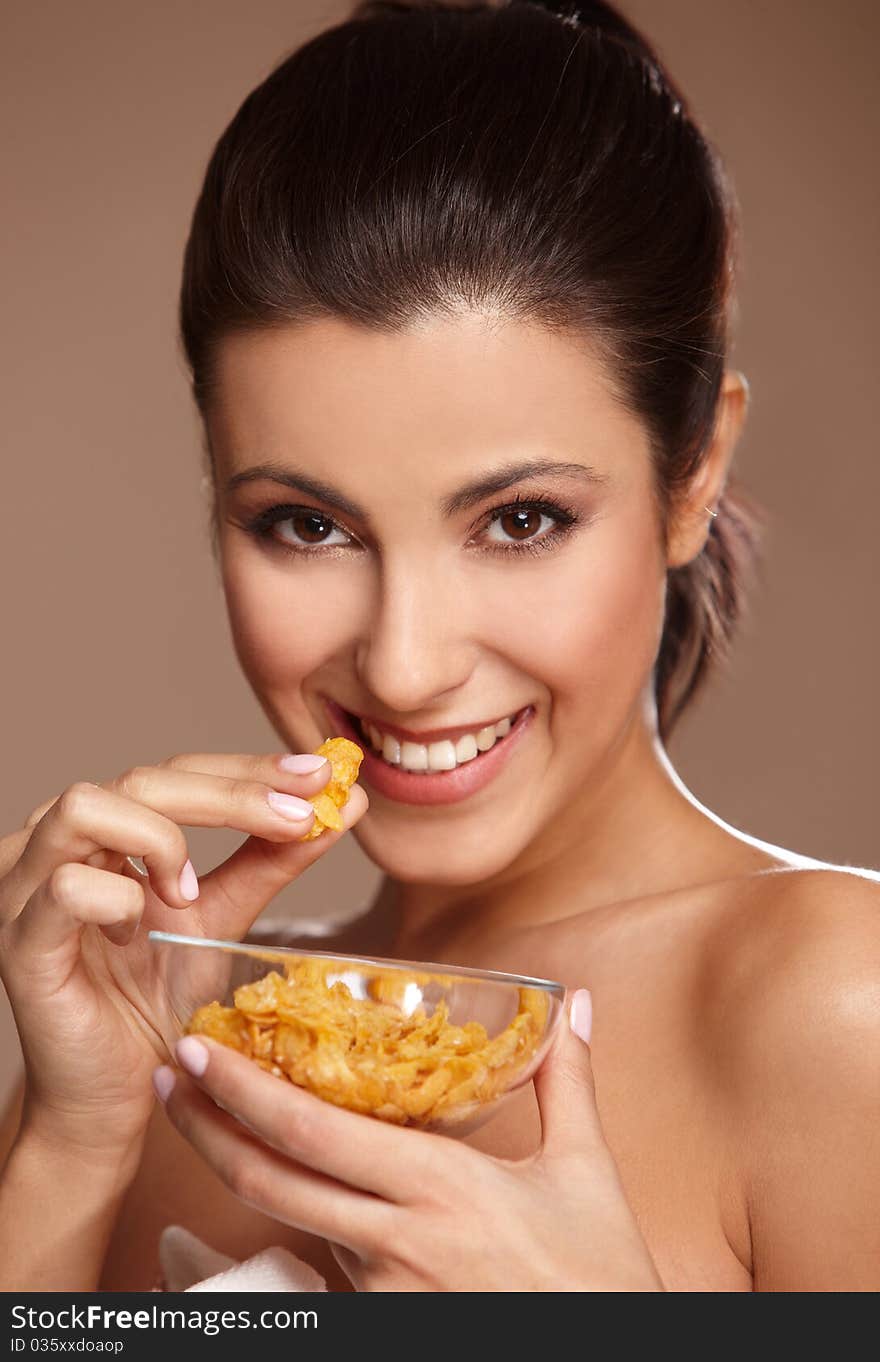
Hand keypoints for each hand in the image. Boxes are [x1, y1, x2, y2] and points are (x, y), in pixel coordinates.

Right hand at [0, 752, 367, 1159]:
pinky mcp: (20, 940)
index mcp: (106, 827)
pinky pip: (65, 886)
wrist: (119, 1091)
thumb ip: (274, 857)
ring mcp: (27, 885)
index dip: (249, 769)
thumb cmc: (157, 998)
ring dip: (161, 841)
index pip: (178, 771)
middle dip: (231, 794)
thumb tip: (349, 800)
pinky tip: (139, 933)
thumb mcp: (226, 915)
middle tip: (297, 818)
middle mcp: (57, 841)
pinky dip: (119, 900)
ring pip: (86, 806)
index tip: (320, 776)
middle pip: (142, 779)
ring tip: (192, 893)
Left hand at [156, 989, 664, 1291]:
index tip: (198, 1051)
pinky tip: (285, 1185)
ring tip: (215, 1124)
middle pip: (268, 1180)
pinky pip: (324, 1260)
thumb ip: (568, 1081)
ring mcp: (380, 1291)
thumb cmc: (600, 1276)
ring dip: (243, 1170)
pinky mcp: (380, 1322)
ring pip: (290, 1221)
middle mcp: (394, 1240)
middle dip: (205, 1126)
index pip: (312, 1133)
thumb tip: (579, 1004)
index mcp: (439, 1187)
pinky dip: (297, 1217)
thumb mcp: (585, 1171)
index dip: (242, 1092)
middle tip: (168, 1078)